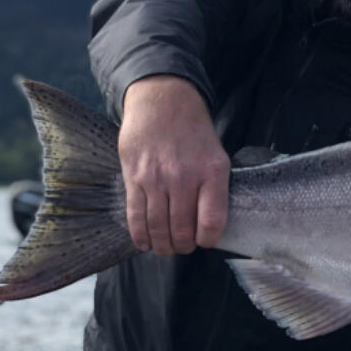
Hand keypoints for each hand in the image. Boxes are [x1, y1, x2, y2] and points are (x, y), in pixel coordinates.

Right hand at [118, 75, 229, 254]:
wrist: (162, 103)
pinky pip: (136, 216)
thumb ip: (215, 188)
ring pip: (158, 228)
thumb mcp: (217, 156)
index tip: (205, 240)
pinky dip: (140, 236)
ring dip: (162, 245)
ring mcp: (156, 179)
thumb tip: (210, 225)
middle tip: (183, 247)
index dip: (209, 240)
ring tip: (166, 248)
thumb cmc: (194, 132)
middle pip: (182, 230)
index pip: (212, 222)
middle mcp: (184, 178)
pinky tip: (145, 242)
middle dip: (183, 246)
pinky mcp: (134, 178)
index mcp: (212, 172)